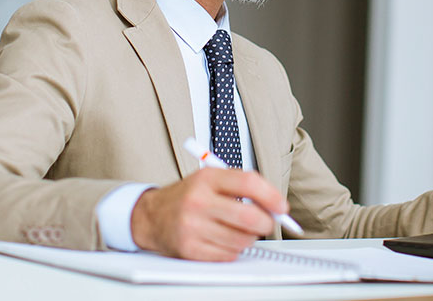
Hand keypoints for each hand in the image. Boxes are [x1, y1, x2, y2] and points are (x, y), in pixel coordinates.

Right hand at [130, 168, 286, 260]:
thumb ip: (242, 186)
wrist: (151, 216)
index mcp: (206, 178)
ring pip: (242, 240)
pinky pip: (228, 255)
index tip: (281, 206)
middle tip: (267, 222)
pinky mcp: (190, 249)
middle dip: (266, 222)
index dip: (271, 196)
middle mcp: (198, 201)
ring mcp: (193, 227)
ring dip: (248, 238)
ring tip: (236, 229)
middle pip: (249, 217)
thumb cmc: (187, 197)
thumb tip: (274, 204)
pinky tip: (223, 239)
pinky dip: (232, 249)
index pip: (248, 182)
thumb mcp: (210, 180)